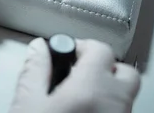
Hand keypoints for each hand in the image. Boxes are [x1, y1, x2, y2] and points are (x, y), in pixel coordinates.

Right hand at [9, 38, 140, 112]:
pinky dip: (107, 105)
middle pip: (126, 71)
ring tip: (79, 95)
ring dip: (107, 88)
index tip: (65, 54)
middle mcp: (115, 103)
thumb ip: (35, 71)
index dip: (81, 46)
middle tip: (80, 73)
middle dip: (105, 67)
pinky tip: (84, 110)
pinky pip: (121, 110)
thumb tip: (39, 48)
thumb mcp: (28, 104)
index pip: (101, 49)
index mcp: (92, 88)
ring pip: (126, 94)